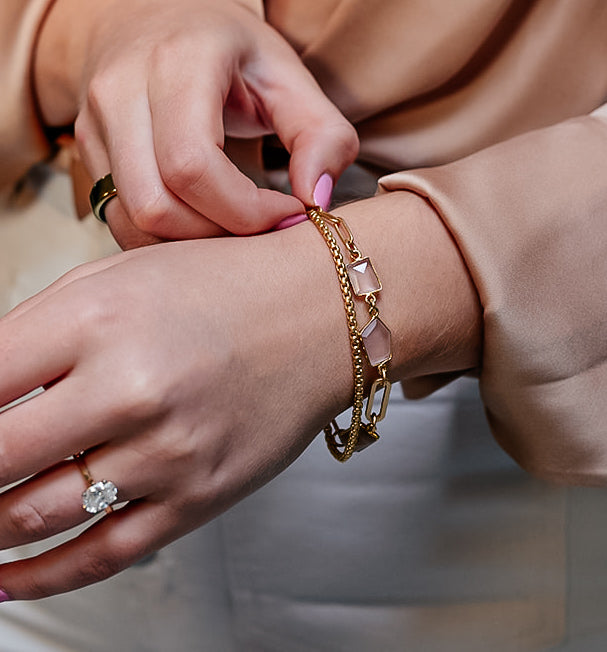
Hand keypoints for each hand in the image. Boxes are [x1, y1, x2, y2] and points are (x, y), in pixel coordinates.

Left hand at [0, 193, 478, 598]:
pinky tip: (5, 579)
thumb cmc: (224, 288)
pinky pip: (102, 553)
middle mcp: (131, 386)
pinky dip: (40, 576)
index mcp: (99, 317)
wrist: (321, 317)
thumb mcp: (120, 280)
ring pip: (35, 516)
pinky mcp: (200, 496)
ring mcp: (169, 450)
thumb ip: (38, 333)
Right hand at [35, 0, 357, 247]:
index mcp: (177, 63)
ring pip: (133, 221)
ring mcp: (94, 125)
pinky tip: (201, 223)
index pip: (193, 166)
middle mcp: (120, 92)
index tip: (287, 212)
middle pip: (157, 205)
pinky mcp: (88, 153)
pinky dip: (165, 239)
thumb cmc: (227, 50)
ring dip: (190, 244)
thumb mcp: (288, 75)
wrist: (153, 20)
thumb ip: (322, 135)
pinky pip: (120, 220)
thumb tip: (315, 201)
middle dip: (219, 235)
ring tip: (232, 226)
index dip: (245, 211)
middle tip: (261, 225)